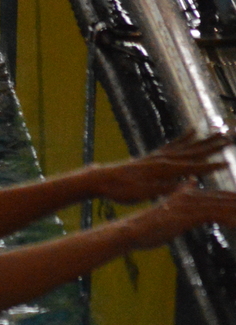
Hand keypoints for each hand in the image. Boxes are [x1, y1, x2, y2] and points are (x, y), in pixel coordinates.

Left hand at [87, 132, 233, 203]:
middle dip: (213, 146)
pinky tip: (192, 130)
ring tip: (219, 131)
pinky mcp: (153, 155)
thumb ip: (168, 188)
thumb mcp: (145, 193)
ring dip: (204, 139)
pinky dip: (184, 137)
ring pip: (187, 146)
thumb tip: (190, 184)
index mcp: (164, 170)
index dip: (210, 166)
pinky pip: (173, 144)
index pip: (192, 168)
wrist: (101, 179)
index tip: (227, 162)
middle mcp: (163, 159)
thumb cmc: (122, 190)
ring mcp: (158, 155)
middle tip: (230, 138)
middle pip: (194, 152)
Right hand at [122, 184, 235, 250]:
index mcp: (187, 196)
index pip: (219, 197)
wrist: (133, 231)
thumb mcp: (167, 211)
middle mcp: (191, 196)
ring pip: (225, 204)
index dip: (235, 200)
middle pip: (226, 198)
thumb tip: (191, 183)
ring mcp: (191, 204)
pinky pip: (218, 214)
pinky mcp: (190, 213)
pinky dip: (231, 218)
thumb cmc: (148, 226)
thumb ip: (181, 197)